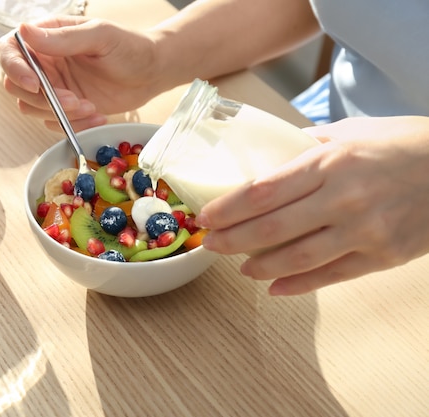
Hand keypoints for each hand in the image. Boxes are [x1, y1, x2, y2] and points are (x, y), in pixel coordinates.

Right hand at [0, 18, 161, 131]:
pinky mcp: (66, 108)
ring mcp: (54, 86)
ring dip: (58, 113)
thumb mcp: (100, 36)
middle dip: (43, 98)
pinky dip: (73, 125)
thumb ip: (64, 37)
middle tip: (74, 100)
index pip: (10, 50)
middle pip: (16, 85)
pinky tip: (98, 115)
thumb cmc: (129, 47)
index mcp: (47, 37)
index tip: (35, 84)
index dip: (14, 68)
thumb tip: (24, 32)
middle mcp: (45, 62)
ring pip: (32, 107)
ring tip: (90, 107)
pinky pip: (54, 122)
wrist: (152, 72)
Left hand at [197, 116, 428, 294]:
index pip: (262, 191)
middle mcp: (342, 197)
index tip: (206, 217)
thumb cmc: (403, 144)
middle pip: (271, 227)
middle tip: (210, 245)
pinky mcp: (382, 256)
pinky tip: (275, 288)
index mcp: (329, 162)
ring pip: (297, 258)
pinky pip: (331, 276)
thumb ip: (309, 146)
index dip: (227, 208)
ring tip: (240, 266)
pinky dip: (298, 285)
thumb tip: (271, 155)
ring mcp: (363, 230)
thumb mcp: (353, 132)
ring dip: (260, 266)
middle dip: (232, 239)